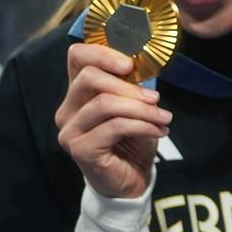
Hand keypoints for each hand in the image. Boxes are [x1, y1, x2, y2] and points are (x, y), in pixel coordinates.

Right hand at [55, 43, 170, 198]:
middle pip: (89, 77)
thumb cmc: (132, 140)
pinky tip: (158, 131)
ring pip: (105, 103)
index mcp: (79, 92)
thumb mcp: (135, 106)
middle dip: (129, 86)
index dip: (103, 53)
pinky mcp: (80, 149)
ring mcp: (70, 130)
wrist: (131, 179)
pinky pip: (115, 127)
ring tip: (164, 118)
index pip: (77, 57)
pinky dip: (143, 125)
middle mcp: (68, 109)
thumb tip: (145, 63)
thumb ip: (132, 85)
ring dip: (142, 109)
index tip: (131, 64)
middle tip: (155, 98)